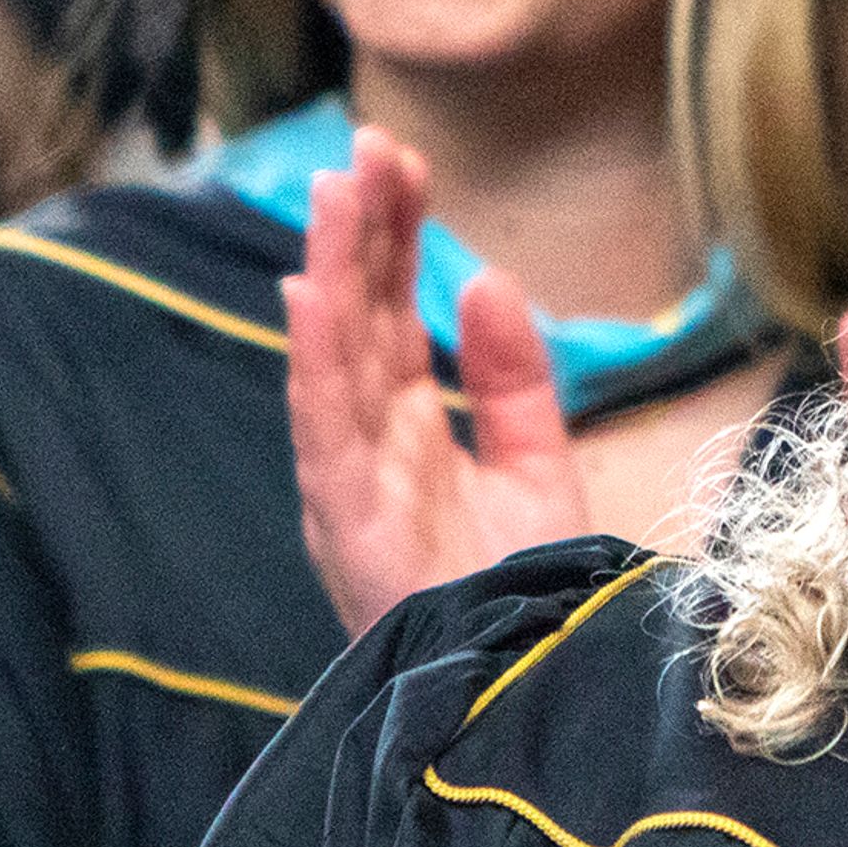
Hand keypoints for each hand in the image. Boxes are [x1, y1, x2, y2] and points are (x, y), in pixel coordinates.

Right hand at [283, 130, 583, 640]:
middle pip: (359, 319)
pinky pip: (323, 432)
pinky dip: (314, 362)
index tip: (402, 159)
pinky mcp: (347, 529)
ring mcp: (351, 487)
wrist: (532, 703)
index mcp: (408, 433)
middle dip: (362, 230)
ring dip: (332, 270)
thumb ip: (513, 380)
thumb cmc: (524, 603)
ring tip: (338, 190)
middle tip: (369, 143)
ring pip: (332, 358)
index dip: (395, 235)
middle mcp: (368, 451)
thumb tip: (489, 279)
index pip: (393, 312)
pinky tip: (309, 294)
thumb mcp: (539, 474)